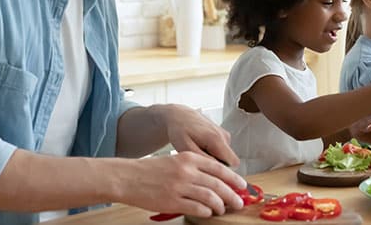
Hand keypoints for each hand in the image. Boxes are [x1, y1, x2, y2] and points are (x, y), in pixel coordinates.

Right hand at [117, 152, 245, 216]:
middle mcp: (186, 171)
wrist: (128, 177)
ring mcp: (179, 187)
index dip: (233, 178)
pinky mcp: (172, 201)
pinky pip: (196, 208)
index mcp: (189, 158)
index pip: (219, 168)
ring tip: (222, 209)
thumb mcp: (175, 160)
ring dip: (220, 205)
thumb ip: (195, 167)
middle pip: (218, 184)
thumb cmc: (151, 170)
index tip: (242, 185)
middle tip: (238, 202)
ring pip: (210, 197)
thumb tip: (216, 179)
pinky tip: (207, 213)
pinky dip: (206, 212)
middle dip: (232, 195)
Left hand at [156, 104, 240, 166]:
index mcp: (216, 139)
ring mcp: (224, 134)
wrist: (180, 116)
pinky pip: (223, 150)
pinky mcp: (223, 134)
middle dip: (217, 165)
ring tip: (199, 152)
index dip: (223, 171)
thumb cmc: (180, 131)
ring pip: (226, 156)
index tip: (209, 172)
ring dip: (214, 158)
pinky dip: (213, 152)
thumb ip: (202, 158)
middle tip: (200, 161)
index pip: (233, 163)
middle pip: (230, 161)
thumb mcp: (185, 147)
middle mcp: (224, 136)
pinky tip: (201, 147)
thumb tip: (216, 168)